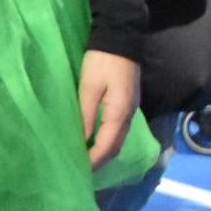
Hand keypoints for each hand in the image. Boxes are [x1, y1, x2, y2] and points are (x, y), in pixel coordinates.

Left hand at [78, 49, 140, 168]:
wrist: (121, 40)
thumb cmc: (101, 62)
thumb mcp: (89, 88)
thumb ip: (86, 115)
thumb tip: (83, 141)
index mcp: (120, 113)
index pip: (107, 145)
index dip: (94, 160)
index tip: (79, 170)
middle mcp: (129, 116)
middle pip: (116, 146)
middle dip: (100, 160)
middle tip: (81, 170)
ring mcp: (131, 110)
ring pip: (118, 140)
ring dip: (104, 152)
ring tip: (86, 159)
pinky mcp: (127, 104)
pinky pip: (118, 130)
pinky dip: (107, 141)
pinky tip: (94, 142)